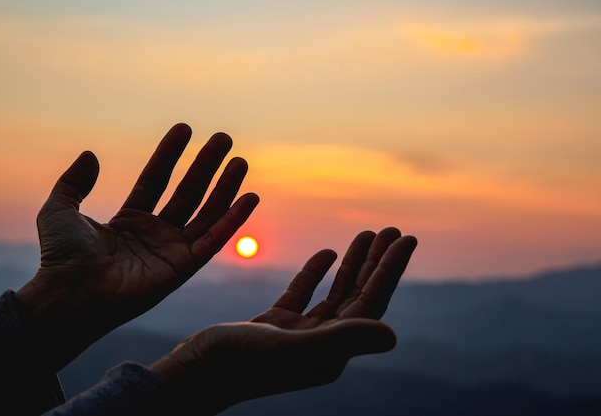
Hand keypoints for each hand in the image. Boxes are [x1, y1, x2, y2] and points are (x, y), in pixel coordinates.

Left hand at [15, 123, 258, 371]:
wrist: (71, 294)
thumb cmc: (61, 259)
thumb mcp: (59, 210)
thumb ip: (73, 182)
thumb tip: (91, 154)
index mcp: (130, 221)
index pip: (156, 180)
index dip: (169, 154)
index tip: (184, 128)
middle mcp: (155, 234)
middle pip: (188, 192)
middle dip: (206, 165)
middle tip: (223, 138)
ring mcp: (172, 250)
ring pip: (206, 212)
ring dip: (225, 187)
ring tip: (239, 160)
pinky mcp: (184, 267)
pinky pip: (214, 239)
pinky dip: (233, 220)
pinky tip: (250, 197)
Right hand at [150, 227, 416, 414]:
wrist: (195, 372)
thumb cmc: (241, 362)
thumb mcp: (294, 347)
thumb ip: (343, 339)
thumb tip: (393, 336)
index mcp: (333, 352)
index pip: (371, 303)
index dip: (389, 270)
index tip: (405, 238)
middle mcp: (322, 345)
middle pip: (359, 296)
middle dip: (376, 262)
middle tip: (392, 229)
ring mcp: (300, 335)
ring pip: (335, 293)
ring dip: (352, 264)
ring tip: (367, 234)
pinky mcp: (277, 326)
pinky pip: (305, 294)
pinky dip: (317, 273)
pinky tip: (328, 252)